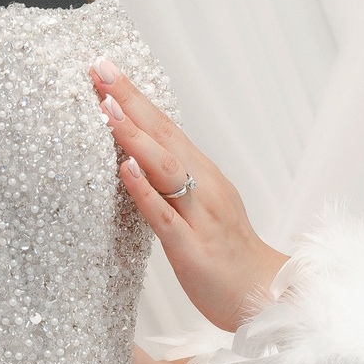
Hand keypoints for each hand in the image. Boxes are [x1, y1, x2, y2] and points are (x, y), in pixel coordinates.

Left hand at [92, 57, 285, 331]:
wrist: (264, 295)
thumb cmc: (227, 253)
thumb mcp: (200, 205)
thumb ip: (173, 179)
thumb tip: (137, 154)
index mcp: (203, 174)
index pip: (164, 126)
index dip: (135, 97)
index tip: (105, 69)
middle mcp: (203, 186)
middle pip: (163, 134)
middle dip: (130, 100)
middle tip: (99, 68)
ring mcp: (200, 216)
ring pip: (165, 168)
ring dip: (135, 136)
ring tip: (106, 108)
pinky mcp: (193, 249)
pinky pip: (166, 217)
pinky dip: (146, 191)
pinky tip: (126, 170)